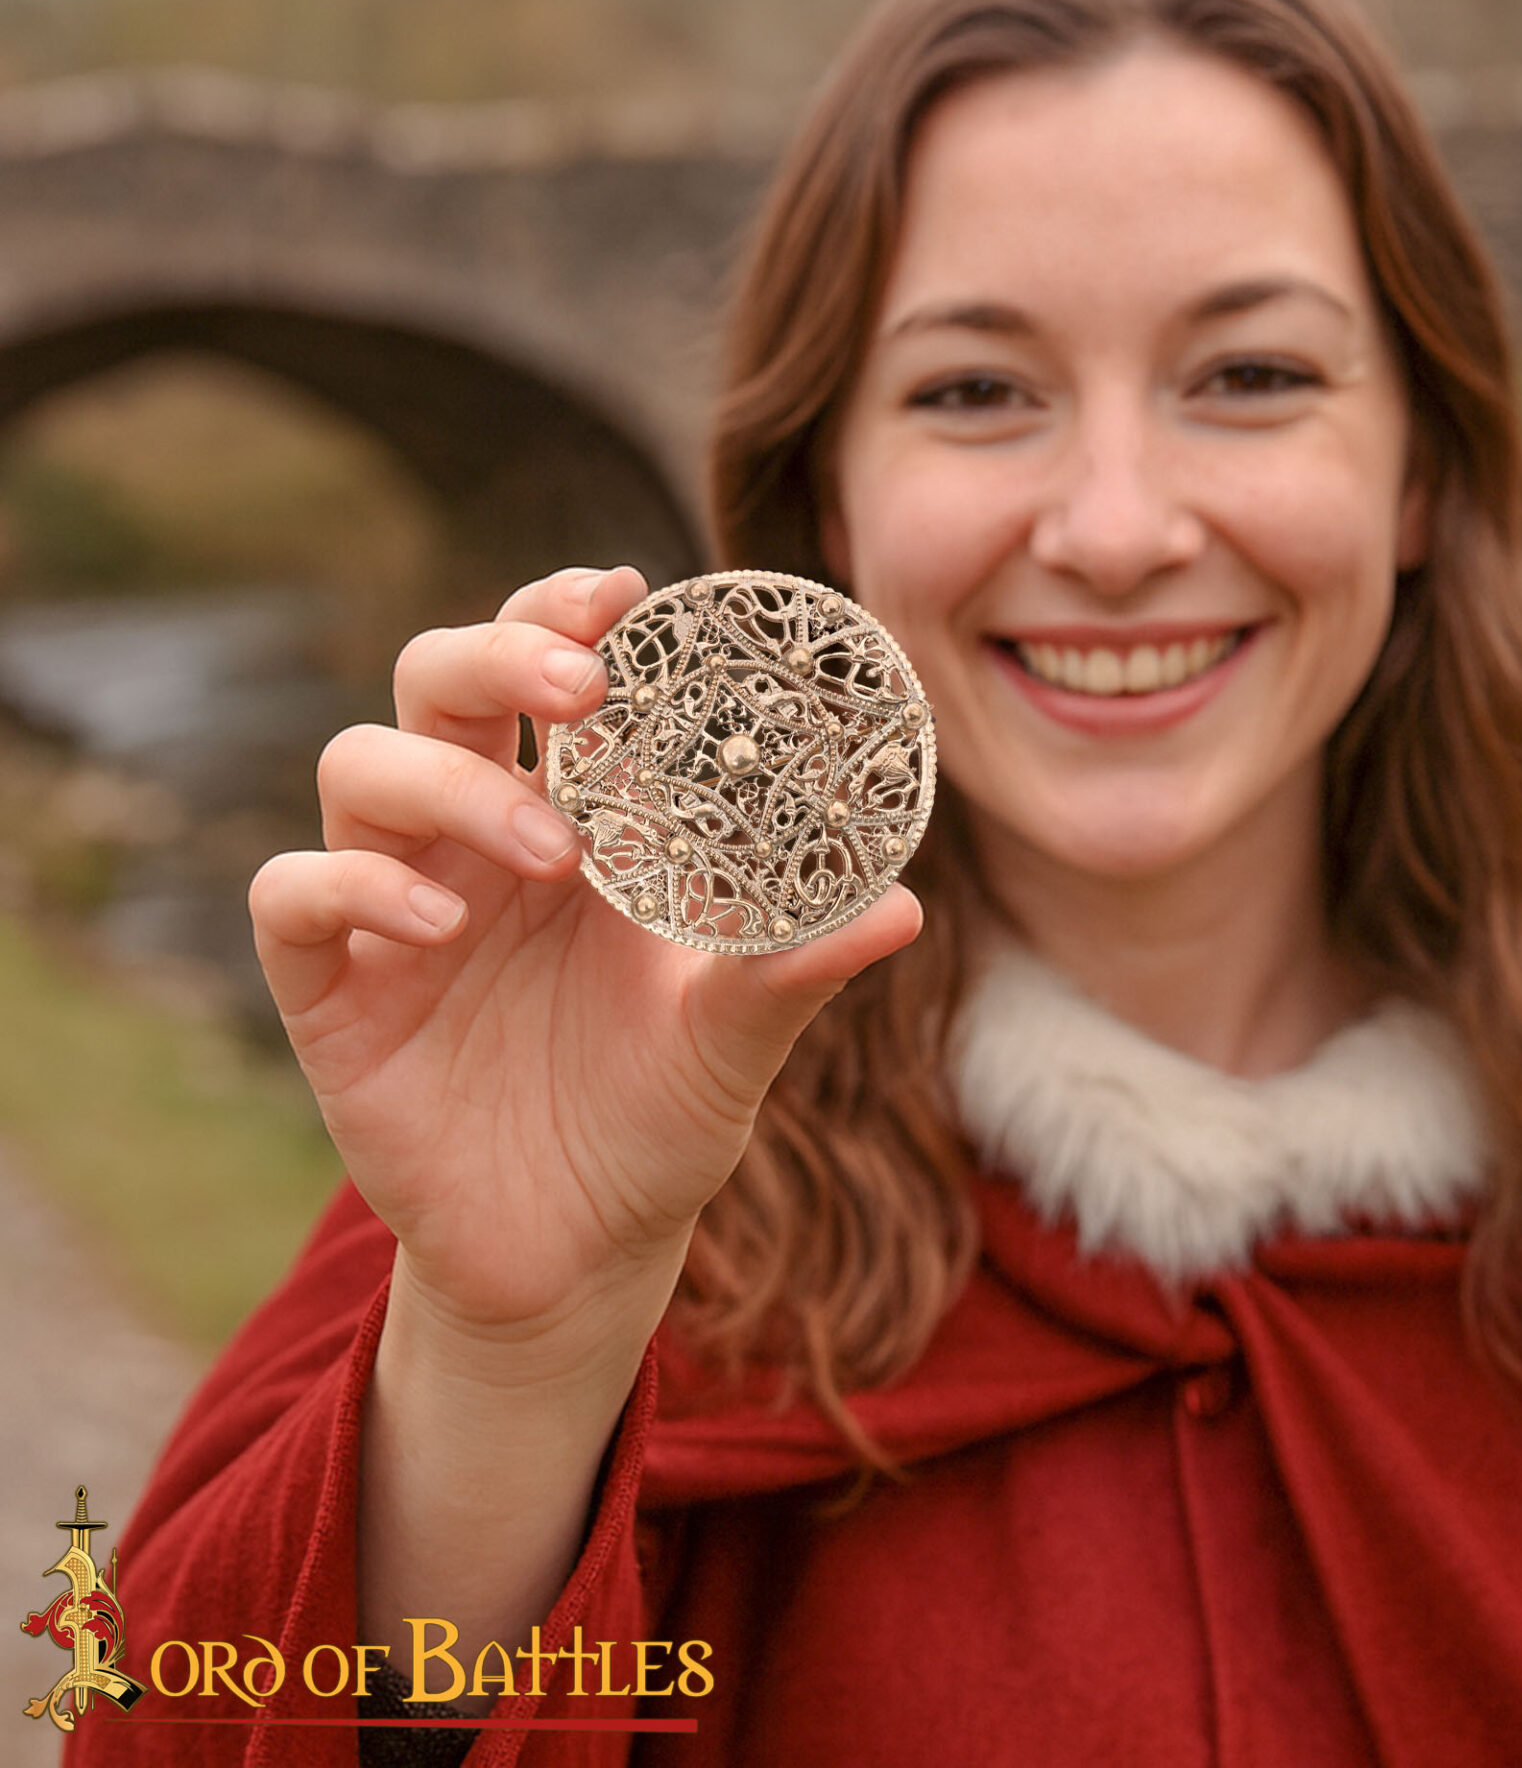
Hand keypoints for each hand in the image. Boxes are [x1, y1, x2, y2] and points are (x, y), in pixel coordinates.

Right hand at [249, 565, 922, 1347]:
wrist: (581, 1253)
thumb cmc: (662, 1119)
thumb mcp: (734, 1040)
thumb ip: (797, 969)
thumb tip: (903, 907)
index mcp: (578, 819)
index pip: (549, 673)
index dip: (569, 613)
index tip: (628, 591)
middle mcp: (478, 838)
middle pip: (437, 679)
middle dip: (499, 654)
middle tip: (579, 686)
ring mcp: (396, 904)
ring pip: (359, 763)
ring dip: (449, 781)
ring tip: (549, 851)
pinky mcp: (330, 988)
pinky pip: (294, 894)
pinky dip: (353, 884)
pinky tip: (442, 925)